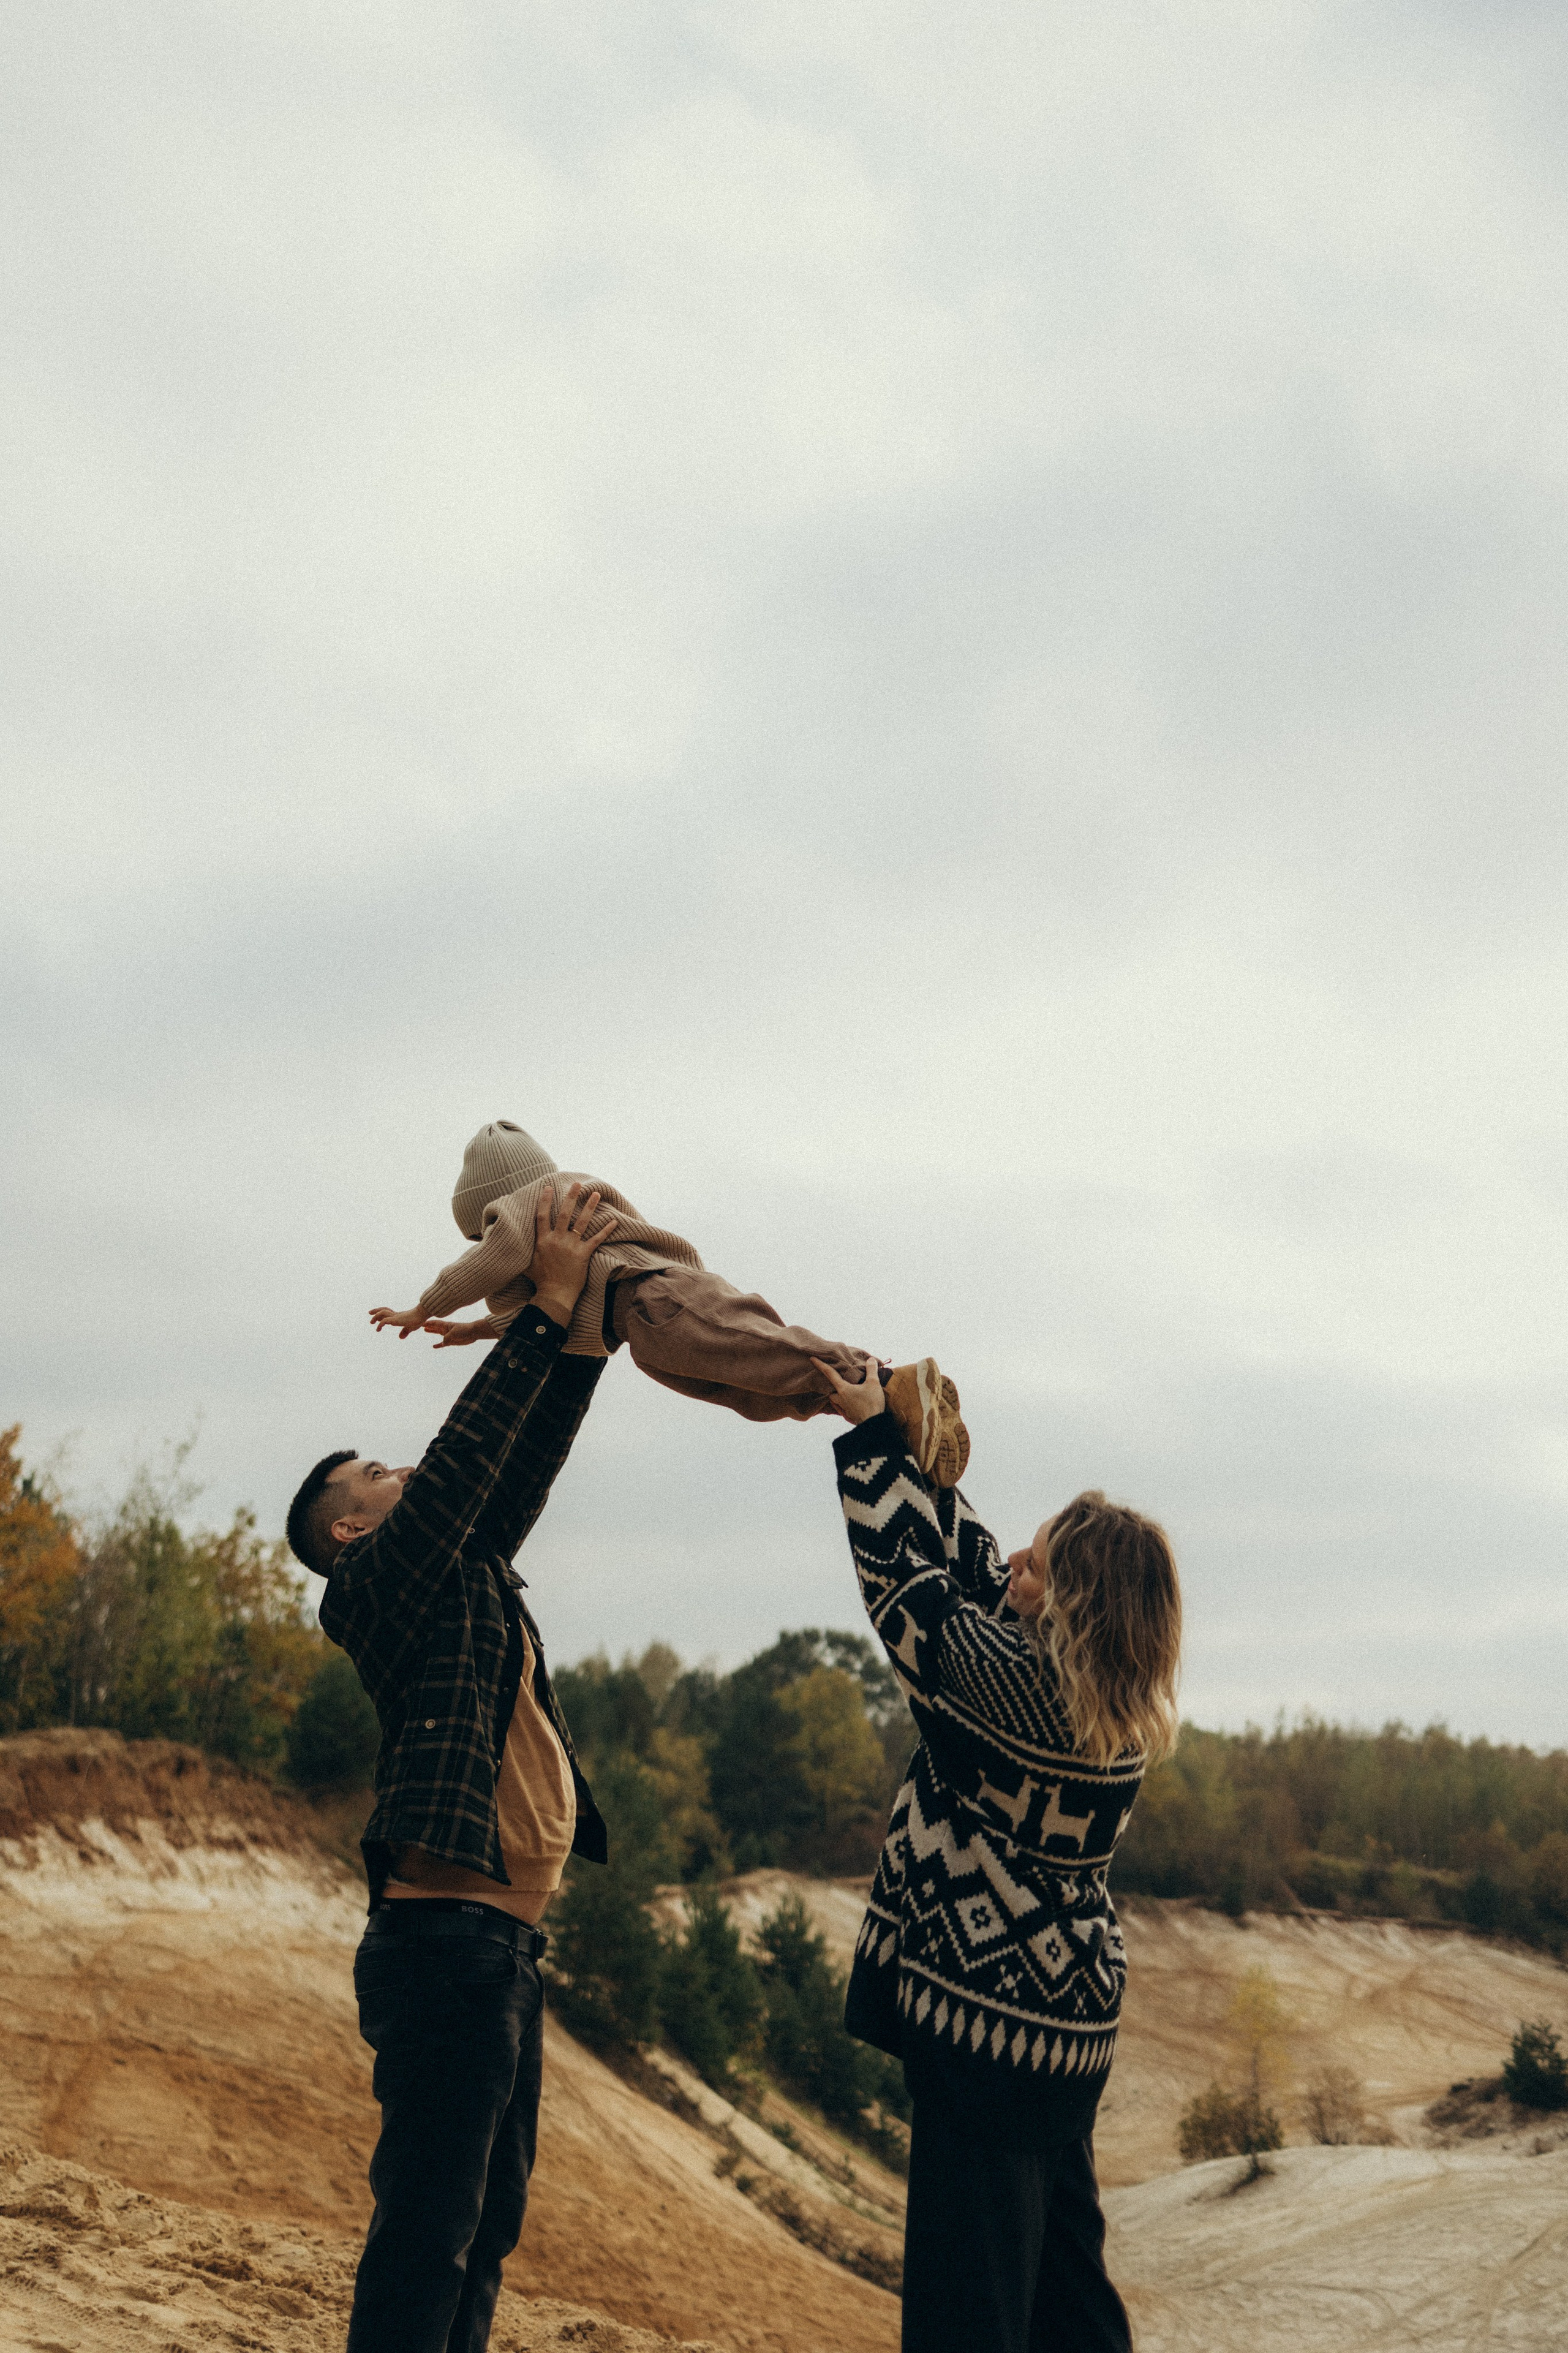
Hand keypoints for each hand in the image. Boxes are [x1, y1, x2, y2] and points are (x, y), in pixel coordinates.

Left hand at [370, 1306, 429, 1340]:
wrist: (421, 1314)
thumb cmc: (418, 1320)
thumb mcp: (411, 1327)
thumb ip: (405, 1331)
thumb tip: (400, 1337)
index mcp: (400, 1316)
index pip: (389, 1313)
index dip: (383, 1314)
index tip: (378, 1318)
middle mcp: (396, 1315)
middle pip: (384, 1310)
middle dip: (376, 1311)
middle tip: (369, 1313)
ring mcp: (395, 1316)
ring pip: (382, 1312)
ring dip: (376, 1316)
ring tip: (372, 1322)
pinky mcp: (395, 1319)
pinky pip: (384, 1321)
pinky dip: (380, 1324)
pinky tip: (378, 1329)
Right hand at [423, 1317, 500, 1349]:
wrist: (473, 1333)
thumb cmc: (464, 1330)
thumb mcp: (454, 1334)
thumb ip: (447, 1338)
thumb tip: (443, 1343)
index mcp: (446, 1325)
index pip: (435, 1323)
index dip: (428, 1323)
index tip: (421, 1322)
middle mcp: (446, 1329)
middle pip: (435, 1327)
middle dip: (428, 1326)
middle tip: (420, 1324)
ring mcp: (448, 1335)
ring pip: (438, 1333)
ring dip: (432, 1332)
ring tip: (425, 1331)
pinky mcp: (451, 1341)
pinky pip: (443, 1343)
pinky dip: (438, 1345)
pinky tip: (434, 1346)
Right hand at [528, 1182, 620, 1322]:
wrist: (554, 1295)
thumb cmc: (540, 1281)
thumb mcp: (526, 1263)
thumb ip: (523, 1250)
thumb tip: (511, 1242)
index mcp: (542, 1240)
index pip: (542, 1216)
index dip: (545, 1200)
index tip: (549, 1187)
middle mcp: (557, 1240)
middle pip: (564, 1213)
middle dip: (571, 1197)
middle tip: (577, 1184)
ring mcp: (571, 1246)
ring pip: (581, 1222)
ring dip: (590, 1207)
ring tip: (596, 1194)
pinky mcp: (583, 1254)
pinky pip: (596, 1239)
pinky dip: (606, 1230)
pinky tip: (615, 1221)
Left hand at [812, 1355, 885, 1424]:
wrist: (874, 1425)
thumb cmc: (872, 1403)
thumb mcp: (874, 1383)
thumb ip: (871, 1370)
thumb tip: (870, 1359)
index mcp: (843, 1389)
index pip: (830, 1374)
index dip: (821, 1365)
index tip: (812, 1359)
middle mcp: (840, 1399)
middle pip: (831, 1392)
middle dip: (833, 1387)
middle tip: (838, 1382)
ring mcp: (844, 1410)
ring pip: (836, 1402)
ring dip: (838, 1397)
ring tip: (845, 1393)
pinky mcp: (849, 1417)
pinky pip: (842, 1410)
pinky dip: (844, 1406)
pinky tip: (849, 1405)